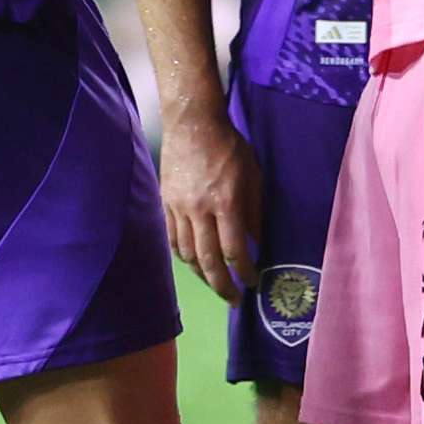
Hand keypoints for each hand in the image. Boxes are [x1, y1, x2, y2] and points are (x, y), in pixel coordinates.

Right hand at [158, 111, 262, 303]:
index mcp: (225, 202)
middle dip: (223, 285)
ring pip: (187, 254)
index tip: (253, 281)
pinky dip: (184, 256)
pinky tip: (194, 263)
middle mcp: (200, 210)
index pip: (234, 250)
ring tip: (216, 283)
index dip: (245, 271)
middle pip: (208, 260)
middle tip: (234, 300)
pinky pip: (173, 238)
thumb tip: (257, 243)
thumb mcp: (253, 176)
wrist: (191, 123)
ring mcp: (178, 208)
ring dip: (203, 275)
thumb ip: (255, 212)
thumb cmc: (230, 147)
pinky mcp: (165, 203)